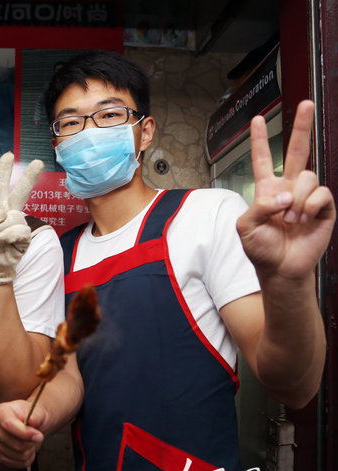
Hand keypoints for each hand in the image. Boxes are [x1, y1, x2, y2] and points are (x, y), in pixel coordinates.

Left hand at [0, 152, 43, 285]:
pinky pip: (19, 230)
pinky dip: (8, 236)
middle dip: (30, 177)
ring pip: (14, 216)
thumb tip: (3, 213)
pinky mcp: (25, 237)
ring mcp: (19, 225)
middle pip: (21, 192)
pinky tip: (4, 242)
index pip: (0, 186)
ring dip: (1, 227)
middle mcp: (10, 213)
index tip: (9, 155)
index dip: (4, 171)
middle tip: (38, 162)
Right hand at [0, 400, 46, 467]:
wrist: (32, 425)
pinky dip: (27, 459)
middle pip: (15, 443)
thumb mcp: (37, 411)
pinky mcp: (1, 456)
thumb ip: (35, 416)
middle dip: (31, 442)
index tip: (38, 435)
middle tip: (36, 436)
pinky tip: (28, 449)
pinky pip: (18, 463)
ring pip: (18, 455)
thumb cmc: (32, 417)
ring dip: (30, 451)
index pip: (7, 424)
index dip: (25, 433)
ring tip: (31, 442)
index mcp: (0, 412)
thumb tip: (32, 422)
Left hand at [237, 100, 335, 280]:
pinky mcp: (324, 207)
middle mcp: (288, 188)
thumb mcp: (246, 228)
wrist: (281, 268)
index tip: (257, 120)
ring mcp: (307, 196)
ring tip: (291, 219)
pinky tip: (304, 219)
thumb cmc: (261, 249)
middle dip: (302, 127)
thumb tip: (283, 196)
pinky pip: (320, 193)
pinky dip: (309, 206)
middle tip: (306, 103)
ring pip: (307, 176)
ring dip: (297, 199)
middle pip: (297, 151)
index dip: (260, 140)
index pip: (262, 159)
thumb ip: (259, 207)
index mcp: (267, 189)